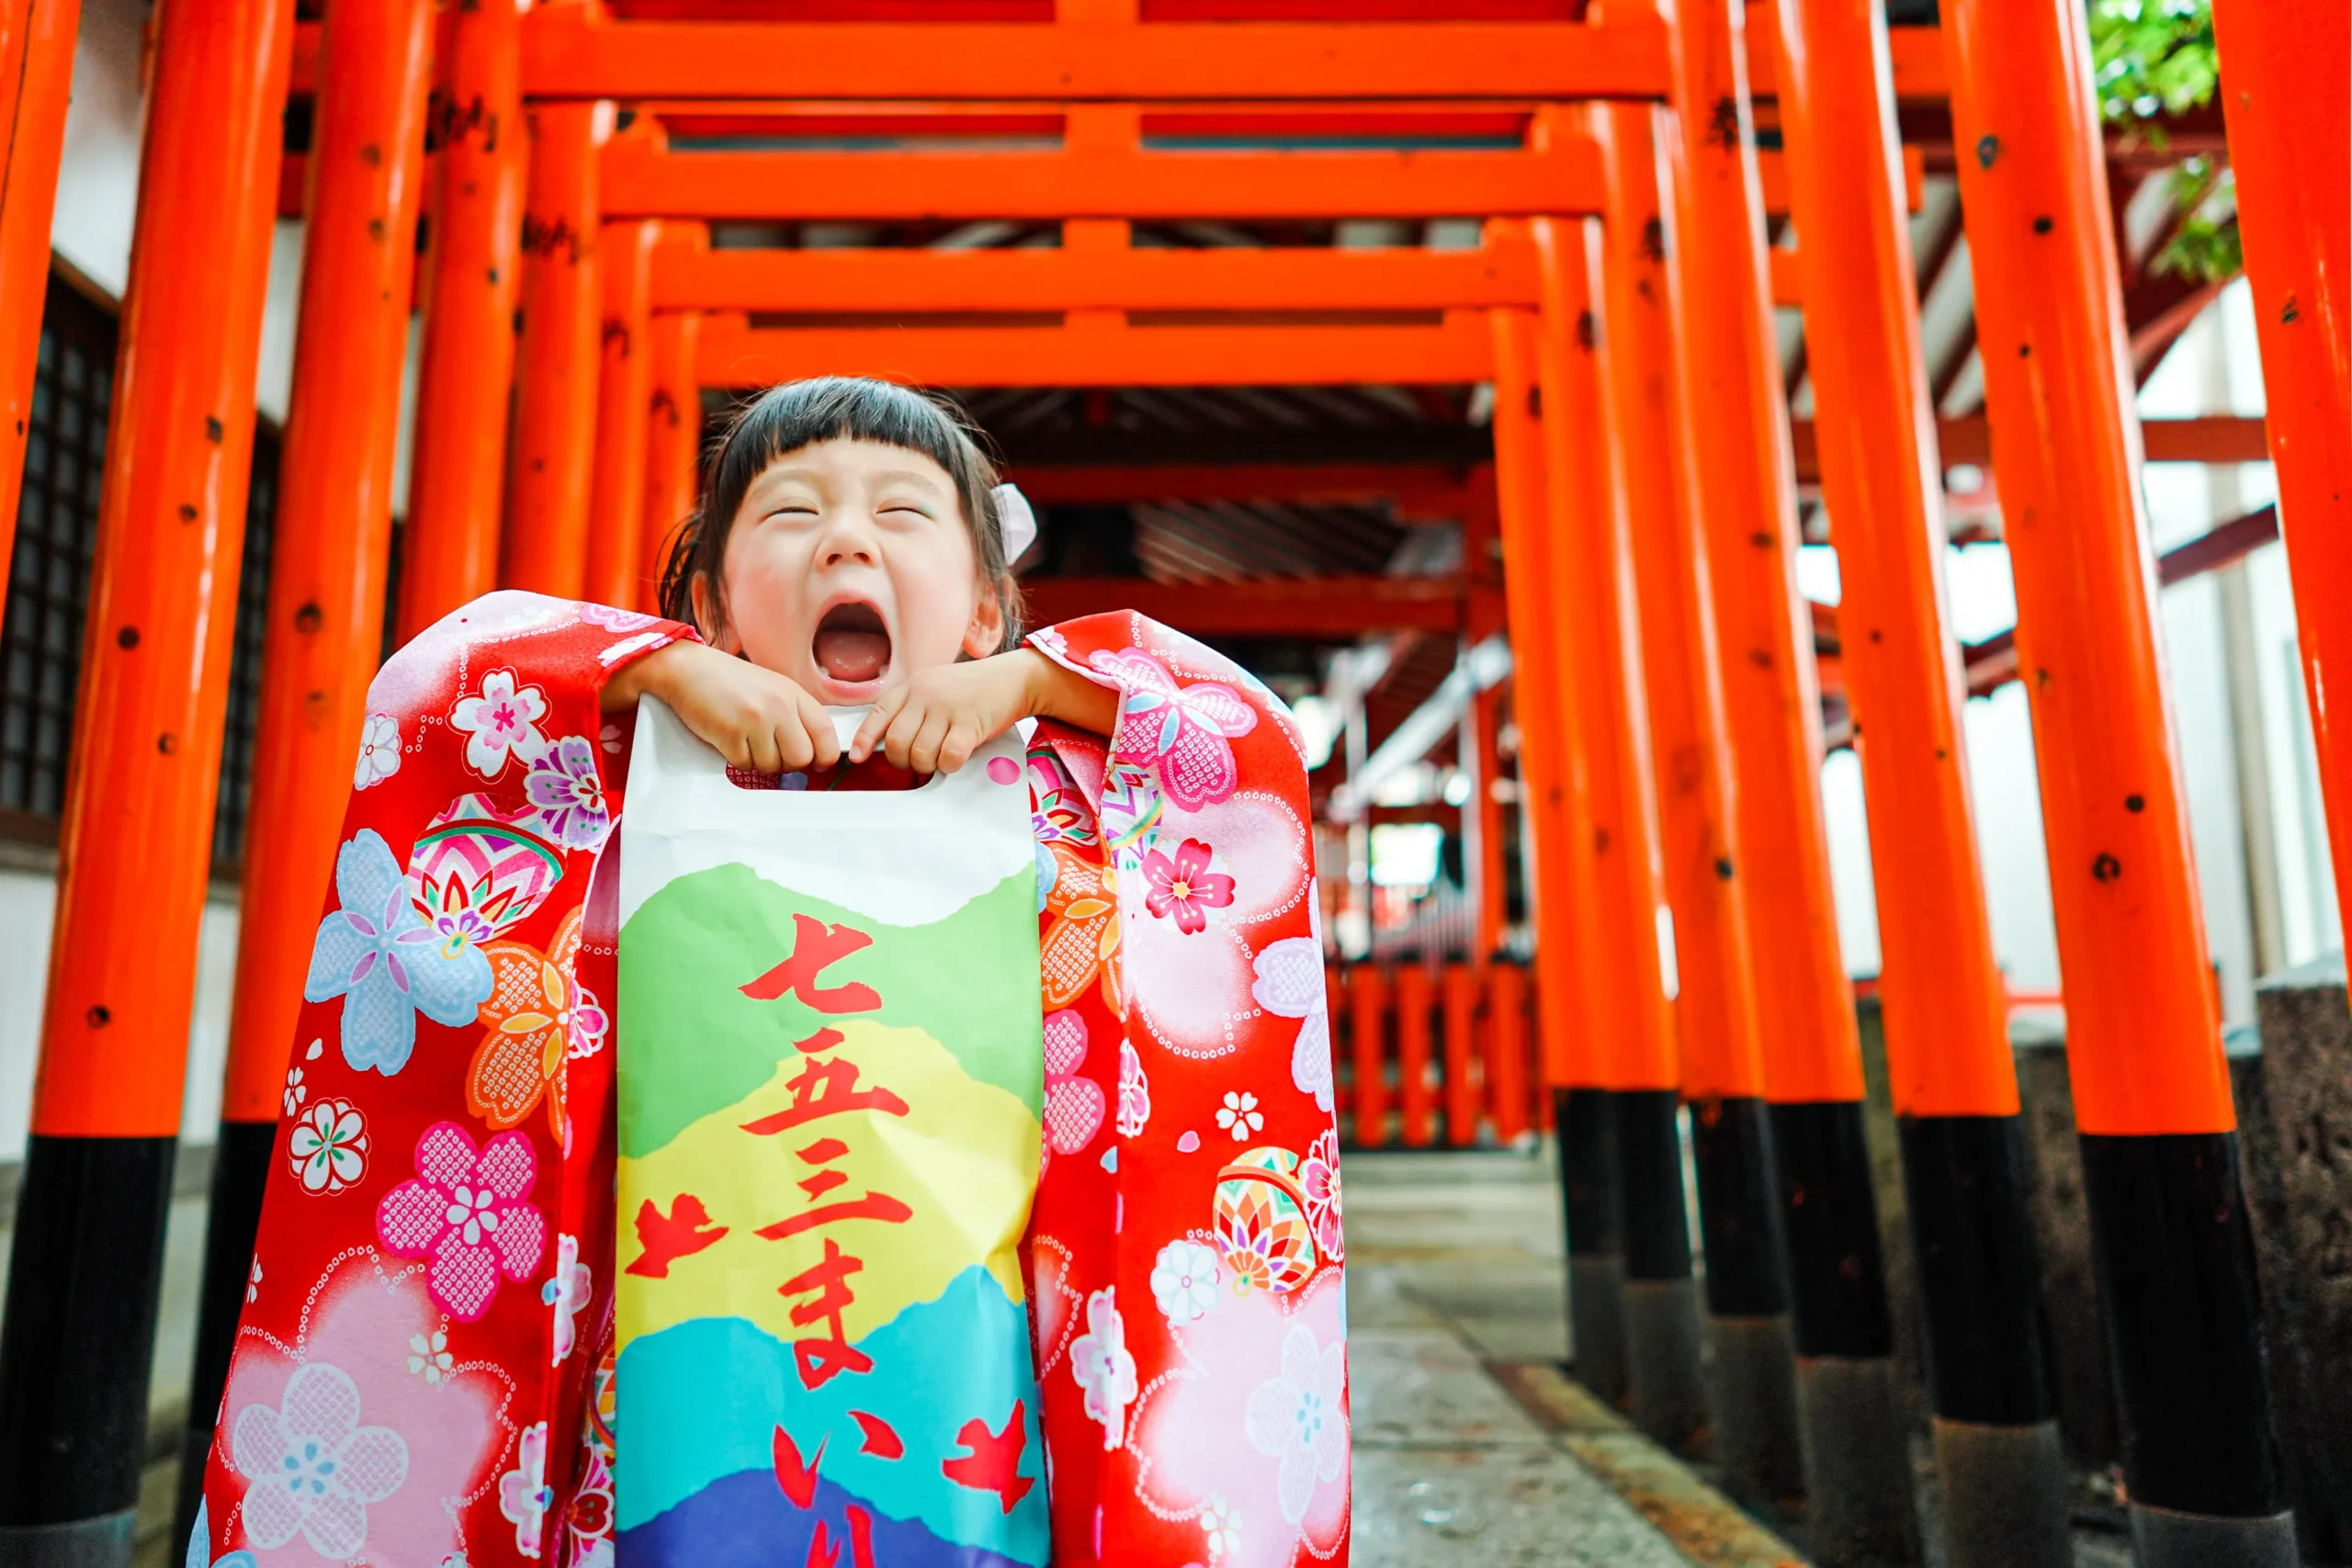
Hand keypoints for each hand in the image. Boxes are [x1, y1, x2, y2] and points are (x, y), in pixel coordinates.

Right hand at [606, 641, 840, 772]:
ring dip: (759, 761)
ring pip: (772, 766)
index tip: (817, 764)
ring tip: (747, 740)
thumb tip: (813, 753)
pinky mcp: (731, 734)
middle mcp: (779, 706)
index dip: (824, 757)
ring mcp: (755, 720)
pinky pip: (745, 765)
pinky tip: (730, 739)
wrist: (688, 670)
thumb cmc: (729, 682)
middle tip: (772, 753)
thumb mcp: (773, 689)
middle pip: (801, 758)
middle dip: (788, 764)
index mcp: (793, 694)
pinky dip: (737, 759)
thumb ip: (795, 716)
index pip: (826, 734)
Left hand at [847, 651, 1036, 773]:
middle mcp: (925, 695)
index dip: (865, 738)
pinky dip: (949, 765)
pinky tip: (956, 757)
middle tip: (918, 761)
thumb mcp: (935, 687)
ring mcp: (947, 708)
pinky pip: (948, 757)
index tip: (859, 756)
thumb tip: (892, 742)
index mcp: (913, 686)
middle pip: (896, 743)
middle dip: (903, 762)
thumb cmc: (974, 688)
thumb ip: (912, 708)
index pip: (878, 713)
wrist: (1014, 678)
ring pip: (920, 754)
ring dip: (928, 766)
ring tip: (940, 758)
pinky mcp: (970, 723)